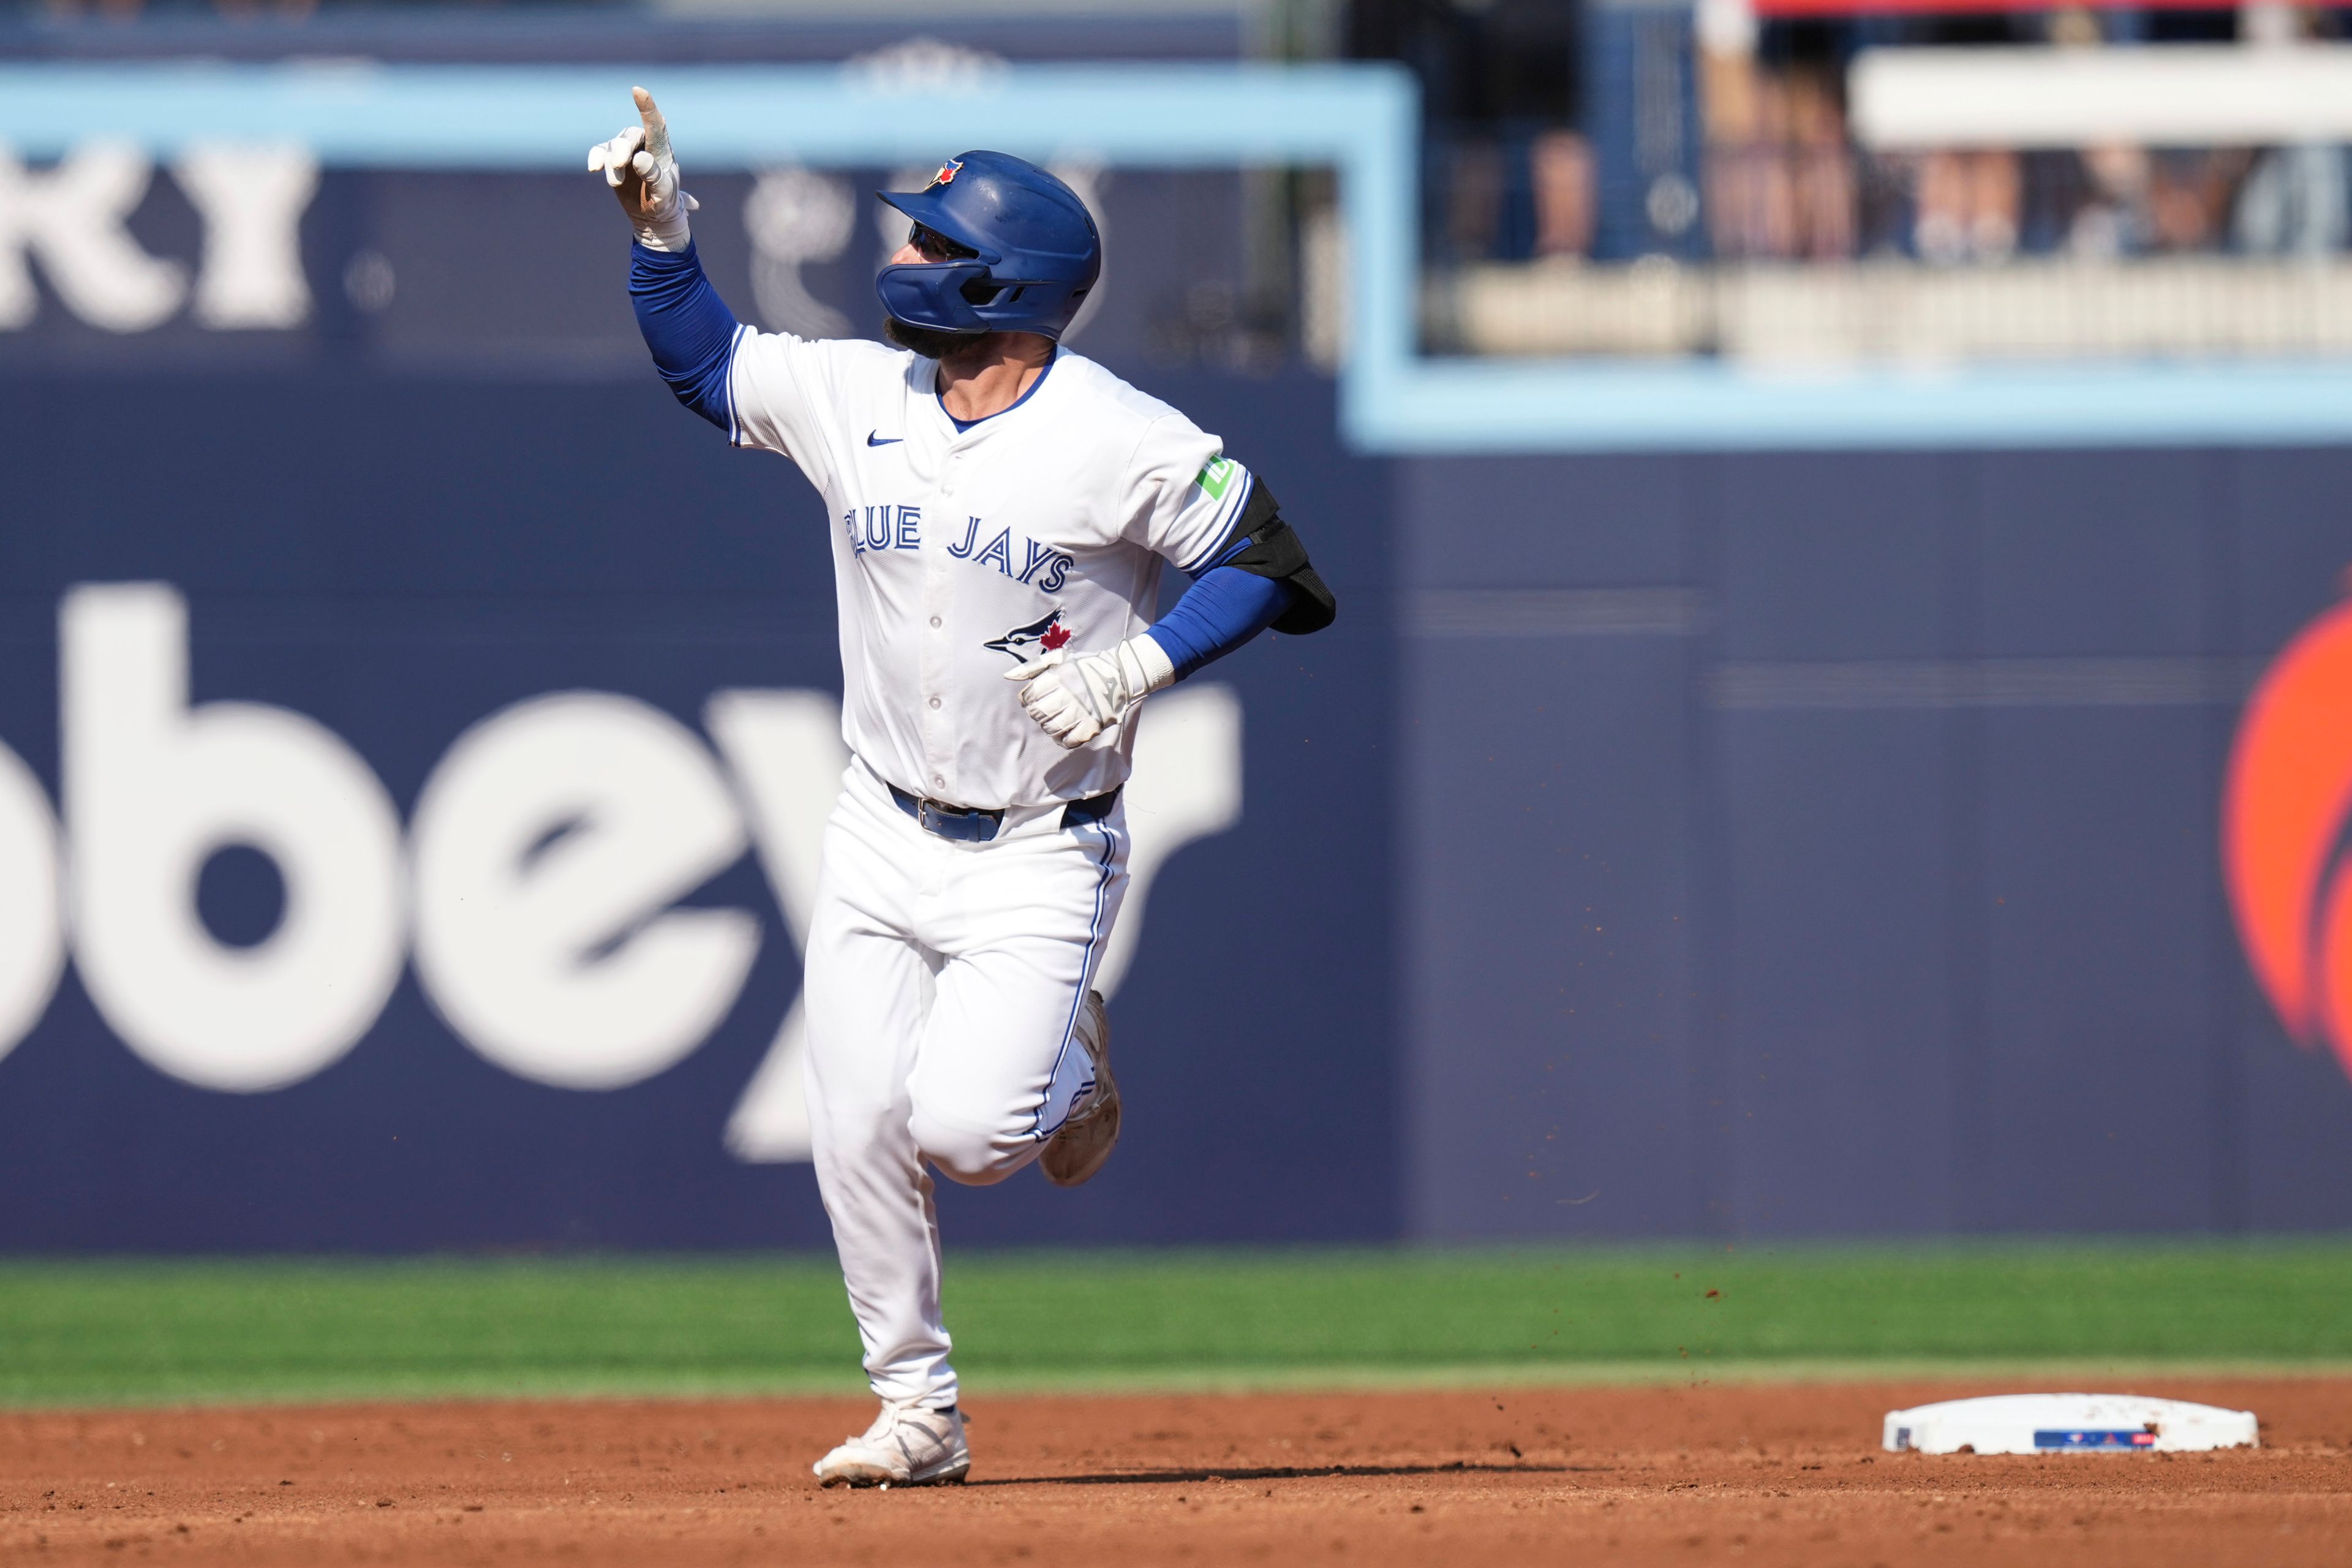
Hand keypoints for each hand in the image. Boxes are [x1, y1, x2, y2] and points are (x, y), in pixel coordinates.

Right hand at [587, 86, 699, 249]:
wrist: (654, 218)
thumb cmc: (665, 203)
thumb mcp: (664, 193)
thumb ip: (654, 176)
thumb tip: (639, 158)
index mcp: (662, 150)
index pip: (655, 125)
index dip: (647, 107)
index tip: (638, 90)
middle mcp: (644, 145)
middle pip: (629, 136)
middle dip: (622, 149)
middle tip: (620, 165)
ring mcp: (626, 152)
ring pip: (613, 146)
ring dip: (612, 164)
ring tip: (616, 184)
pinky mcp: (612, 160)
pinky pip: (600, 152)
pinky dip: (596, 158)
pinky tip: (593, 168)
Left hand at [1005, 638, 1175, 748]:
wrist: (1120, 675)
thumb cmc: (1085, 666)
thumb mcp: (1059, 658)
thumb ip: (1032, 667)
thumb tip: (1007, 676)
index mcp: (1060, 676)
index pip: (1029, 697)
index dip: (1027, 699)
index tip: (1034, 698)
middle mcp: (1069, 695)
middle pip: (1037, 714)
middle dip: (1036, 713)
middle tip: (1046, 708)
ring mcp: (1081, 713)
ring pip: (1050, 729)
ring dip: (1048, 726)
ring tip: (1057, 717)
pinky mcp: (1091, 727)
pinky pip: (1067, 741)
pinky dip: (1062, 738)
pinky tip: (1066, 729)